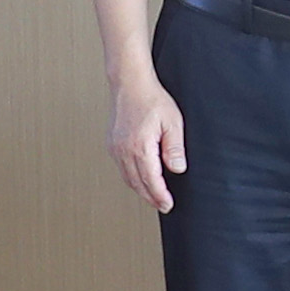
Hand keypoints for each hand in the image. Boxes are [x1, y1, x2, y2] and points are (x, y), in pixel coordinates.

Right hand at [108, 74, 186, 212]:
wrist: (130, 84)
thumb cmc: (151, 99)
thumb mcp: (173, 123)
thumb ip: (174, 148)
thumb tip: (177, 169)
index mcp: (139, 147)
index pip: (151, 180)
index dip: (160, 196)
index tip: (168, 204)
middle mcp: (123, 151)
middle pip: (137, 183)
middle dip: (150, 197)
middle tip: (162, 205)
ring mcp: (115, 148)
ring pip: (127, 178)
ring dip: (140, 190)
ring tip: (153, 197)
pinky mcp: (112, 144)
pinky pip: (121, 168)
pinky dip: (131, 178)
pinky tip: (140, 179)